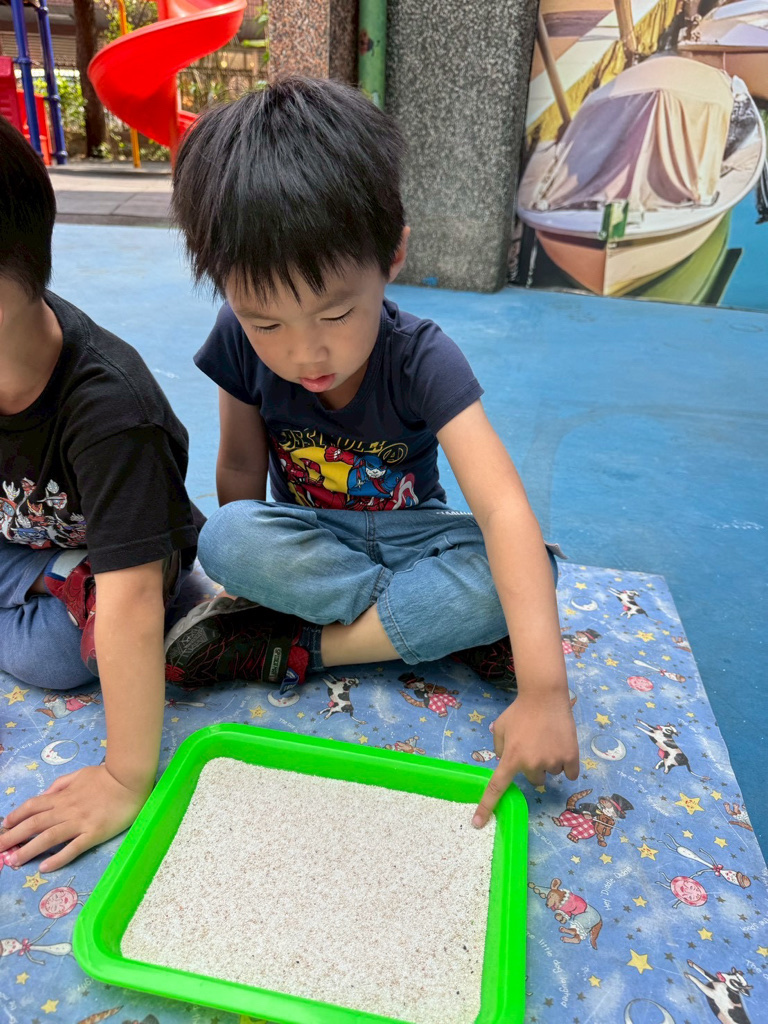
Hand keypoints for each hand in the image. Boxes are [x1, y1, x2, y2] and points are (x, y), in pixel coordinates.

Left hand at [0, 764, 150, 871]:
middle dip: (13, 837)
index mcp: (63, 796)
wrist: (130, 780)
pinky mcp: (93, 834)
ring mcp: (79, 823)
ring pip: (48, 838)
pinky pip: (72, 848)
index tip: (3, 826)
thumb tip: (44, 796)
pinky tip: (45, 867)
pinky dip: (57, 858)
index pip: (33, 806)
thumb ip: (60, 785)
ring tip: (14, 862)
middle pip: (34, 824)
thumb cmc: (107, 776)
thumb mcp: (80, 774)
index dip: (16, 817)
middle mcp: (66, 810)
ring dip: (29, 850)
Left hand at [472, 690, 578, 827]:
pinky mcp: (571, 758)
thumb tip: (504, 759)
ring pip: (551, 773)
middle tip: (536, 745)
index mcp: (511, 758)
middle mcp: (531, 764)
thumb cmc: (520, 710)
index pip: (496, 787)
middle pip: (534, 779)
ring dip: (550, 761)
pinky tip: (564, 746)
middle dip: (534, 766)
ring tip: (550, 740)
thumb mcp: (501, 726)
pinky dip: (568, 764)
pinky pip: (570, 773)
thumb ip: (499, 746)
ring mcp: (552, 762)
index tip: (478, 824)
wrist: (545, 696)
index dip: (486, 806)